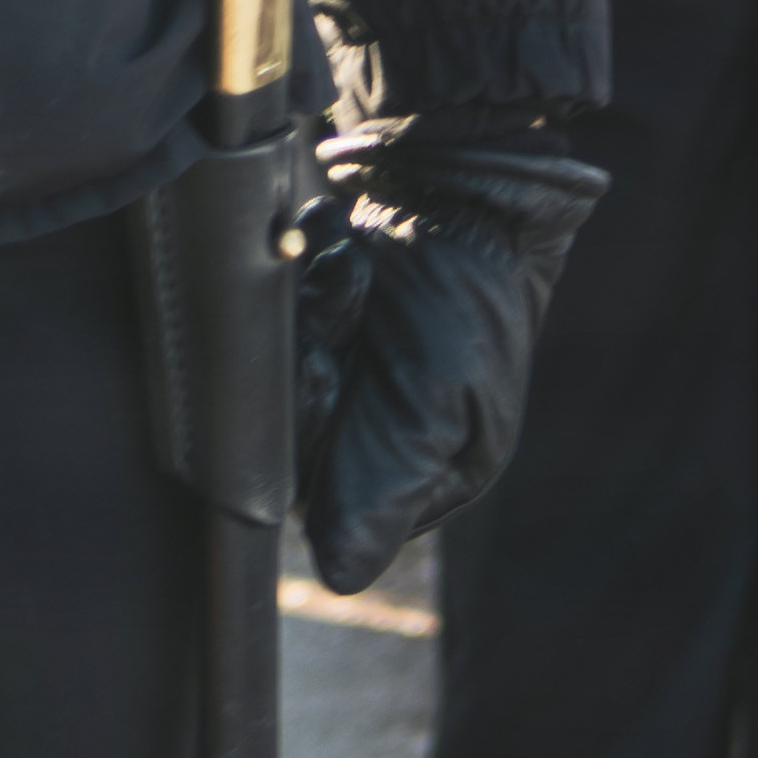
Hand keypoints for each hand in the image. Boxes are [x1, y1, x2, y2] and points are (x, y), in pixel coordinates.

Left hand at [294, 119, 607, 592]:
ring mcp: (359, 373)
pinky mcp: (334, 321)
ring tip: (352, 265)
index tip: (327, 371)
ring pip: (286, 374)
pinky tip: (342, 246)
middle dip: (312, 361)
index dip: (312, 438)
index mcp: (428, 474)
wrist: (467, 179)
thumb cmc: (470, 297)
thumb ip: (385, 487)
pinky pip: (286, 321)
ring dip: (312, 313)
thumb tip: (339, 578)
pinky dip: (309, 283)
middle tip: (340, 304)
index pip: (335, 501)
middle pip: (299, 435)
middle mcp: (388, 432)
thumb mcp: (438, 399)